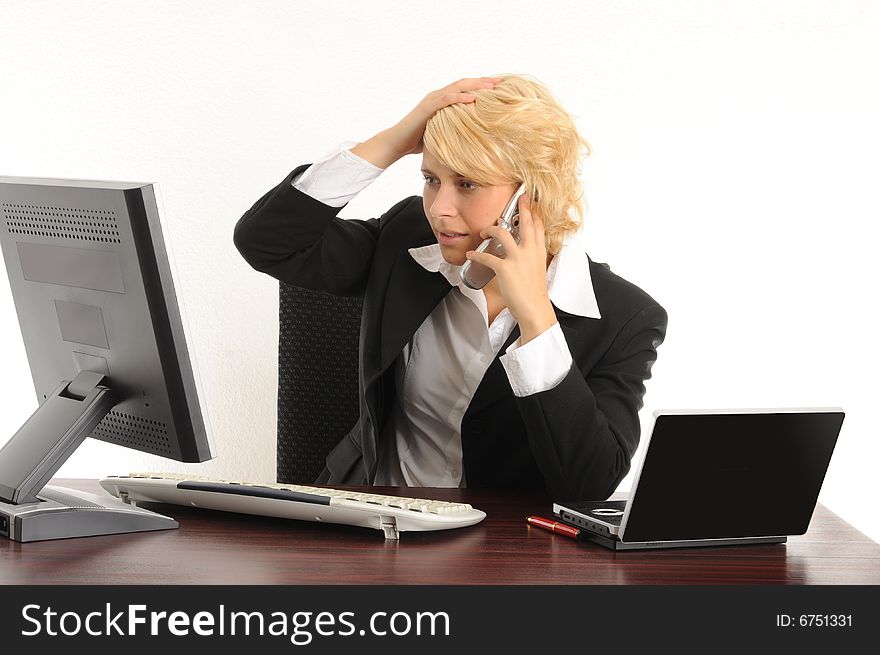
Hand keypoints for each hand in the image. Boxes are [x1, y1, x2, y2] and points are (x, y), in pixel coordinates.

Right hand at [350, 77, 500, 168]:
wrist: (397, 143)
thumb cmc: (418, 141)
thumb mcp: (442, 134)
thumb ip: (454, 131)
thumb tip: (471, 141)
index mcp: (442, 101)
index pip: (465, 89)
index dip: (481, 87)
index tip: (499, 88)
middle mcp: (438, 96)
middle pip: (464, 84)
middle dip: (483, 82)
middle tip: (500, 83)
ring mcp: (432, 100)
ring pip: (457, 87)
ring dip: (475, 86)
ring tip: (491, 87)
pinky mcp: (427, 108)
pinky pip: (446, 99)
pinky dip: (460, 97)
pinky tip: (473, 98)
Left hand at [465, 195, 557, 343]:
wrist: (535, 308)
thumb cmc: (534, 292)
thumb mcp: (537, 269)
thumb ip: (531, 258)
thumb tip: (523, 253)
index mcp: (539, 251)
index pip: (538, 226)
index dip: (534, 212)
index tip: (530, 202)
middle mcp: (530, 251)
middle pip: (526, 222)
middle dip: (522, 207)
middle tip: (519, 197)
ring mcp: (517, 258)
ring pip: (502, 233)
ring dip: (489, 229)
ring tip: (483, 231)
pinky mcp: (505, 269)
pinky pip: (486, 256)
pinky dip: (476, 254)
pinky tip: (470, 254)